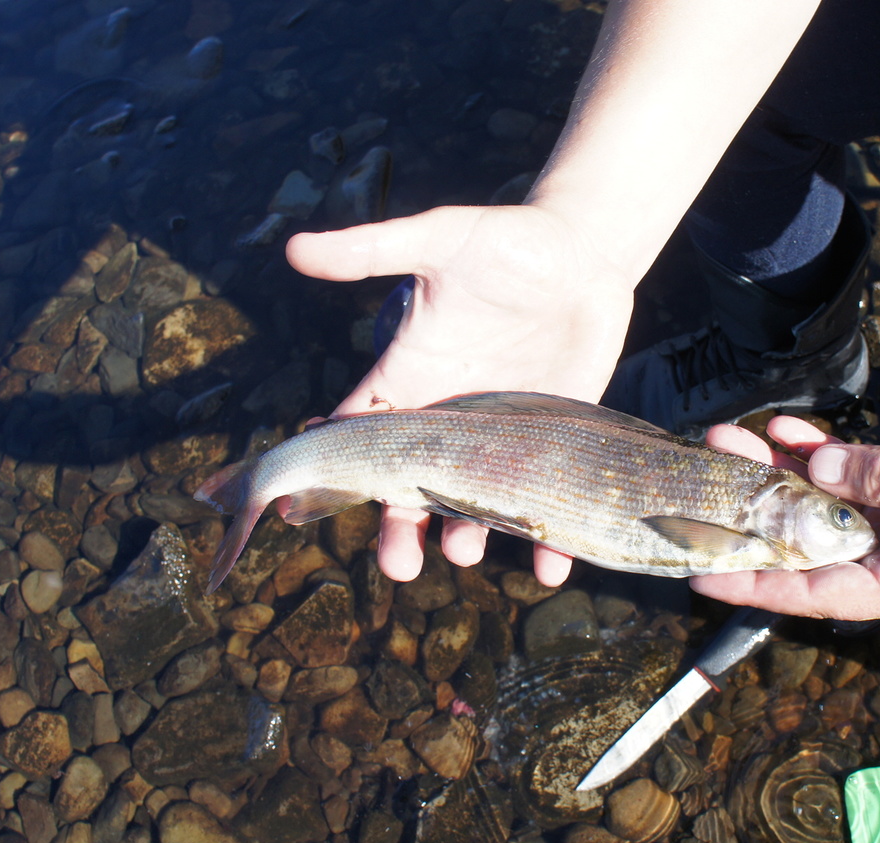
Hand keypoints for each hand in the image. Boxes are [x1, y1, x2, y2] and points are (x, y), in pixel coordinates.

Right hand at [286, 203, 636, 583]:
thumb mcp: (438, 238)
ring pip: (472, 504)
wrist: (585, 253)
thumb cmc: (505, 240)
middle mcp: (448, 417)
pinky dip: (550, 541)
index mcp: (410, 376)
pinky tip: (553, 567)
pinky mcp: (553, 443)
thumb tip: (294, 248)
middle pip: (410, 486)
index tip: (304, 506)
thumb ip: (370, 249)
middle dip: (399, 528)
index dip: (332, 468)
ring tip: (465, 551)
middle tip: (398, 565)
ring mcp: (501, 437)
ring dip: (465, 535)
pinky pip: (545, 503)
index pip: (359, 432)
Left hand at [690, 416, 879, 621]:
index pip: (809, 592)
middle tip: (709, 465)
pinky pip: (859, 486)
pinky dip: (826, 459)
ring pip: (826, 510)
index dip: (751, 583)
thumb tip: (818, 468)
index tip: (699, 575)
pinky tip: (791, 431)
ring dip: (783, 474)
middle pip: (808, 546)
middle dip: (756, 507)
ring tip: (734, 437)